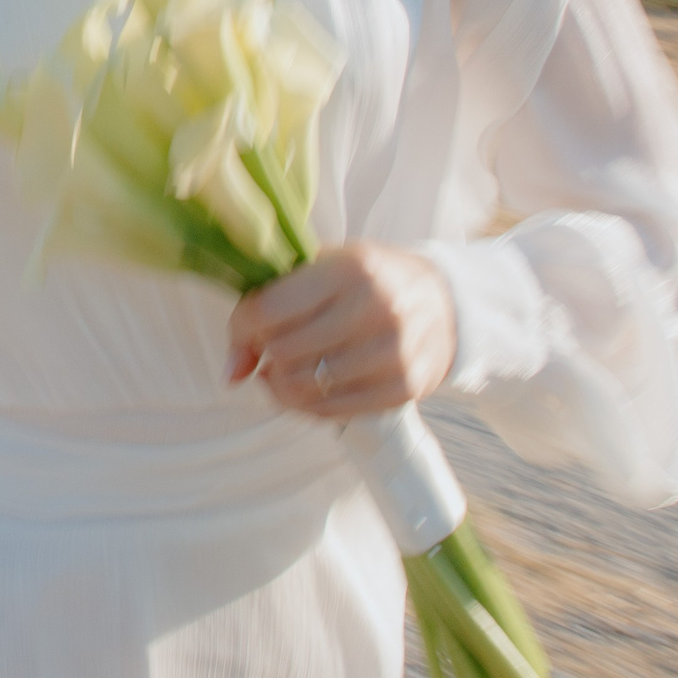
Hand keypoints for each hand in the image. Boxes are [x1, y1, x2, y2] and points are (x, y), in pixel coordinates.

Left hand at [225, 241, 456, 419]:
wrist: (446, 303)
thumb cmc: (371, 280)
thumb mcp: (324, 266)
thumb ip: (271, 300)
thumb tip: (231, 370)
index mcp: (351, 269)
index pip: (270, 310)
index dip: (242, 326)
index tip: (244, 330)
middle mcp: (376, 309)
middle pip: (283, 352)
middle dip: (262, 354)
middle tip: (267, 348)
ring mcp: (394, 353)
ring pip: (304, 388)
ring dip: (279, 384)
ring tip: (281, 370)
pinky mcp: (404, 388)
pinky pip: (331, 411)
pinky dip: (305, 405)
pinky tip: (304, 387)